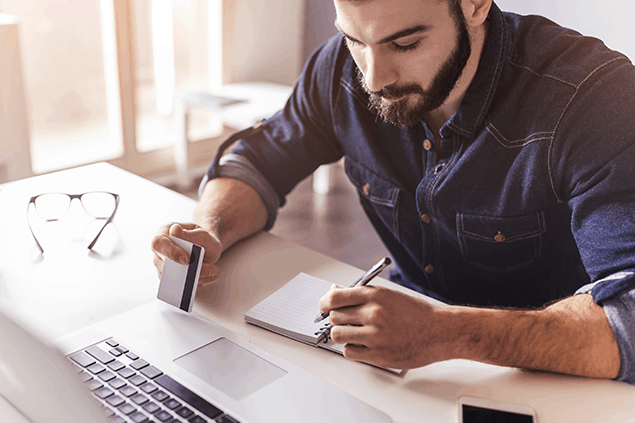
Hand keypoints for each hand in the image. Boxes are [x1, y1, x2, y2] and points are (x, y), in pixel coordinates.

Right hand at [151, 222, 221, 284]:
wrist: (207, 246)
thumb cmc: (202, 238)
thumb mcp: (202, 233)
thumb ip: (189, 234)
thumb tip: (174, 230)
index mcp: (164, 233)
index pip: (159, 244)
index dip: (171, 253)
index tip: (186, 260)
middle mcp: (160, 250)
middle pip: (166, 265)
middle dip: (190, 269)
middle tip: (211, 268)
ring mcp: (163, 265)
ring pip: (174, 278)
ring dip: (197, 277)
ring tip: (213, 271)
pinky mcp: (170, 278)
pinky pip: (180, 286)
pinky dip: (196, 283)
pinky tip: (208, 276)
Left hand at [319, 285, 447, 369]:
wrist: (439, 331)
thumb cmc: (416, 313)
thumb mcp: (388, 295)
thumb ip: (361, 294)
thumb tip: (335, 292)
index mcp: (375, 296)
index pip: (334, 298)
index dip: (324, 303)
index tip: (324, 306)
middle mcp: (373, 314)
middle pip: (334, 317)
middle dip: (337, 319)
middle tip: (346, 321)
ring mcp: (374, 335)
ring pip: (338, 335)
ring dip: (342, 334)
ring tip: (353, 333)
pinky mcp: (378, 354)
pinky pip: (349, 352)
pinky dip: (351, 349)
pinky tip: (362, 345)